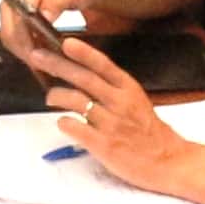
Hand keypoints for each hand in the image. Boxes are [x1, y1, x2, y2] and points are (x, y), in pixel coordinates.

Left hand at [40, 40, 185, 189]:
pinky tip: (63, 122)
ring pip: (75, 101)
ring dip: (56, 95)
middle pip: (84, 79)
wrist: (167, 161)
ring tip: (50, 97)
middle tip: (37, 56)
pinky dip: (64, 122)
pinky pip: (75, 127)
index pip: (104, 65)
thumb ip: (112, 89)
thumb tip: (80, 75)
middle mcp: (120, 103)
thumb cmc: (148, 131)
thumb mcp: (136, 101)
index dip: (84, 52)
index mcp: (129, 89)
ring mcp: (111, 124)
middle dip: (57, 65)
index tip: (66, 42)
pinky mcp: (103, 145)